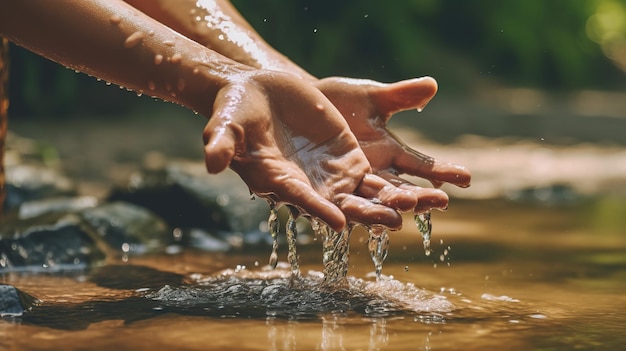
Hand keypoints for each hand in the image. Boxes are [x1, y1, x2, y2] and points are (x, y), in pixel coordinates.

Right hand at [202, 70, 417, 230]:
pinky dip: (397, 184)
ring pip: (366, 195)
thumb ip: (221, 143)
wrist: (257, 93)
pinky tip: (424, 190)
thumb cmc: (236, 111)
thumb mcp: (226, 124)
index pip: (299, 200)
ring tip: (422, 205)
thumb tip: (209, 163)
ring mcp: (331, 173)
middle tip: (392, 222)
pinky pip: (376, 176)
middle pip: (342, 206)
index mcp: (280, 182)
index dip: (317, 209)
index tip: (336, 220)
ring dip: (392, 202)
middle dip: (367, 214)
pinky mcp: (348, 156)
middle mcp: (309, 186)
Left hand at [315, 76, 470, 212]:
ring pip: (373, 201)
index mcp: (390, 152)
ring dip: (387, 209)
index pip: (421, 165)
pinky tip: (358, 222)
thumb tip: (432, 85)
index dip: (443, 171)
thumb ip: (400, 96)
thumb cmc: (340, 100)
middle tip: (441, 202)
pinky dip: (348, 213)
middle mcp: (375, 172)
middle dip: (420, 196)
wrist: (302, 105)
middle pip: (402, 189)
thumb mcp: (372, 97)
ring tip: (402, 217)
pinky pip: (338, 203)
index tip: (467, 177)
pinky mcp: (325, 187)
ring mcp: (351, 181)